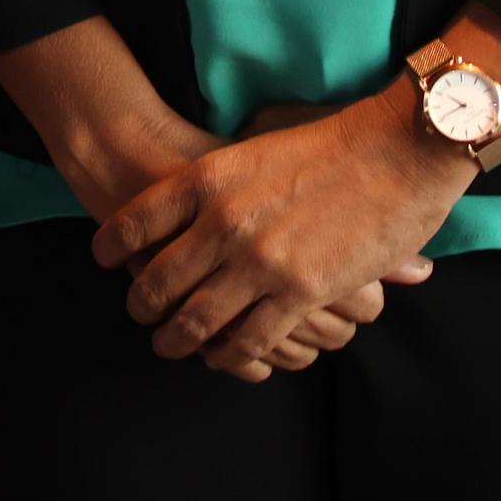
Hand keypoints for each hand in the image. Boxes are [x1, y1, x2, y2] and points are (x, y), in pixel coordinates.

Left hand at [92, 89, 459, 380]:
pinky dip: (231, 355)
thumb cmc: (332, 142)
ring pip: (197, 318)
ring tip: (168, 347)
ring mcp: (260, 261)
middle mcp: (223, 223)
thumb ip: (225, 173)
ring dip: (176, 339)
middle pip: (158, 279)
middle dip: (142, 305)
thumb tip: (201, 187)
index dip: (113, 245)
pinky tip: (223, 357)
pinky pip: (251, 338)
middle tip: (140, 316)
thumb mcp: (257, 143)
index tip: (104, 259)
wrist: (396, 149)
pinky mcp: (301, 292)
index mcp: (208, 180)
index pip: (137, 221)